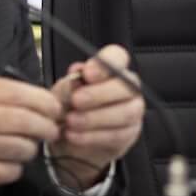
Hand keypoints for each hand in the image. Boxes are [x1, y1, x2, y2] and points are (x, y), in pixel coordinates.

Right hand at [0, 77, 62, 186]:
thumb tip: (29, 98)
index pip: (23, 94)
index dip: (47, 103)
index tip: (54, 108)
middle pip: (29, 122)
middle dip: (47, 127)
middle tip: (50, 129)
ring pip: (22, 148)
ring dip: (30, 148)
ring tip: (25, 145)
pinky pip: (7, 172)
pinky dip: (14, 169)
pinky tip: (8, 162)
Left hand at [49, 44, 145, 188]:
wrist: (67, 138)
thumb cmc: (68, 108)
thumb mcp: (62, 93)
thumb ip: (71, 83)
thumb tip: (78, 71)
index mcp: (112, 70)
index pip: (118, 57)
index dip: (105, 64)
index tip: (87, 73)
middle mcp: (128, 88)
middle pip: (126, 86)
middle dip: (99, 94)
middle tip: (76, 100)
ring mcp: (132, 111)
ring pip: (125, 113)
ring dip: (95, 118)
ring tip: (70, 121)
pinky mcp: (129, 134)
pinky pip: (117, 135)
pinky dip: (93, 136)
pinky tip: (74, 135)